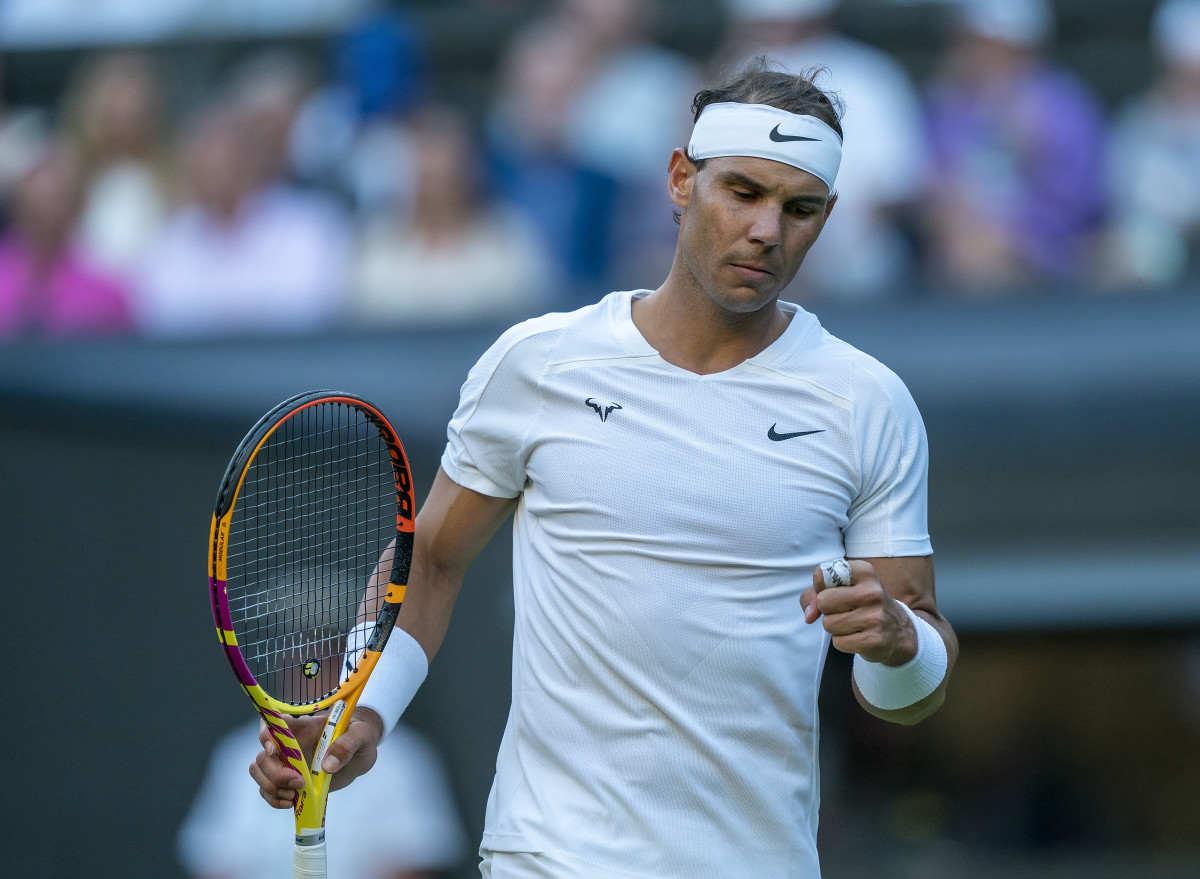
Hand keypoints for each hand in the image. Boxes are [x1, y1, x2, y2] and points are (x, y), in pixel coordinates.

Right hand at [248, 707, 384, 808]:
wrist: (360, 754)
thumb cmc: (359, 736)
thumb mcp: (361, 735)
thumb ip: (347, 744)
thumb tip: (328, 766)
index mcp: (304, 727)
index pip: (273, 723)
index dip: (266, 735)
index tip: (274, 750)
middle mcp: (289, 744)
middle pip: (262, 755)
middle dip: (274, 772)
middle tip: (298, 783)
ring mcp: (287, 763)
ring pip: (259, 772)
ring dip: (270, 787)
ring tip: (293, 795)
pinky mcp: (289, 781)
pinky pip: (268, 790)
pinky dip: (273, 799)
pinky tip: (290, 803)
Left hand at [799, 559, 917, 666]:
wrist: (898, 630)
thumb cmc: (862, 604)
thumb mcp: (842, 588)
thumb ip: (815, 593)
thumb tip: (809, 615)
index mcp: (864, 571)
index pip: (821, 575)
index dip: (821, 588)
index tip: (836, 591)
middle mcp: (872, 591)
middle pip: (823, 601)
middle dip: (827, 610)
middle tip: (845, 610)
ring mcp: (875, 616)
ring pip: (828, 624)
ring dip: (835, 627)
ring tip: (853, 623)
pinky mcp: (874, 639)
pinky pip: (838, 642)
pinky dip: (843, 642)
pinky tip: (858, 636)